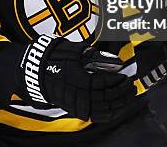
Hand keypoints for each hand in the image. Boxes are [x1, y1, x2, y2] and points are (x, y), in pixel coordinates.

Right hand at [17, 35, 136, 122]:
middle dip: (122, 92)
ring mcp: (77, 104)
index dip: (118, 80)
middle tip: (130, 86)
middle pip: (107, 97)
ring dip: (118, 104)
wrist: (35, 72)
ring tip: (127, 96)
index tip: (126, 76)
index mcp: (80, 79)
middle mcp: (79, 94)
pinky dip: (108, 114)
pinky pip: (95, 116)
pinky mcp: (75, 110)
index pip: (105, 83)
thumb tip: (112, 61)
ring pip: (103, 109)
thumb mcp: (74, 51)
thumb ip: (94, 56)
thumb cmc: (53, 59)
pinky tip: (115, 108)